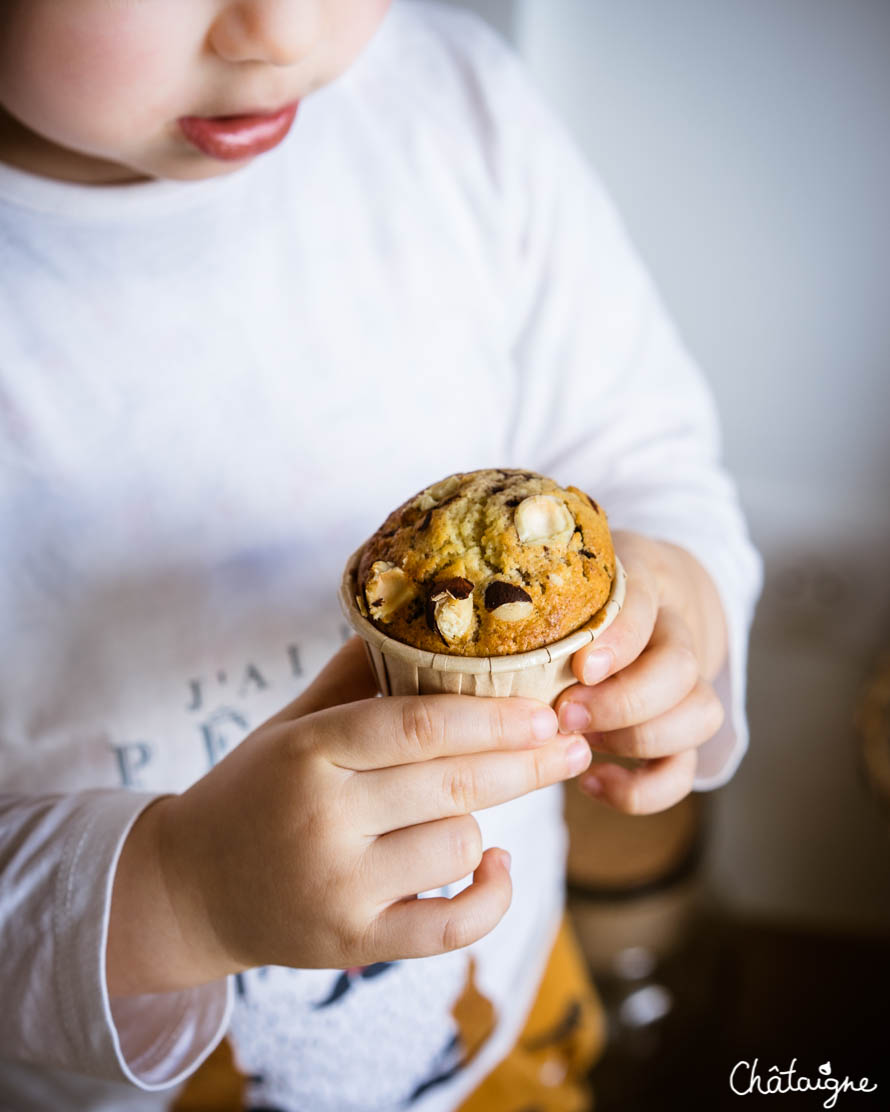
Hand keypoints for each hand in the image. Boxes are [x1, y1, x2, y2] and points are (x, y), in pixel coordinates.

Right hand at [108, 638, 590, 994]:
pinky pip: (451, 927)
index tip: (545, 707)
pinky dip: (490, 896)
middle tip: (574, 742)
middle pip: (452, 785)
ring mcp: (339, 887)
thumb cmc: (252, 792)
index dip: (491, 715)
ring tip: (468, 807)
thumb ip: (351, 678)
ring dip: (480, 822)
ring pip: (458, 845)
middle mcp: (323, 819)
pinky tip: (496, 863)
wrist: (188, 889)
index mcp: (308, 752)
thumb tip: (418, 620)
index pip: (414, 725)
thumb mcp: (289, 727)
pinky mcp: (354, 943)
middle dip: (527, 763)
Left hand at [554, 530, 727, 813]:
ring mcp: (687, 687)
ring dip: (639, 739)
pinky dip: (642, 789)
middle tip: (565, 714)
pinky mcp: (683, 735)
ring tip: (580, 745)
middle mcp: (675, 635)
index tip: (580, 667)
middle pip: (682, 668)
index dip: (619, 640)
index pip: (645, 606)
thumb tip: (454, 626)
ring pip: (701, 714)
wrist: (653, 604)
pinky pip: (684, 771)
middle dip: (625, 701)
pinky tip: (592, 782)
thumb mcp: (562, 580)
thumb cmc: (582, 596)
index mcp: (642, 587)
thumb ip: (528, 596)